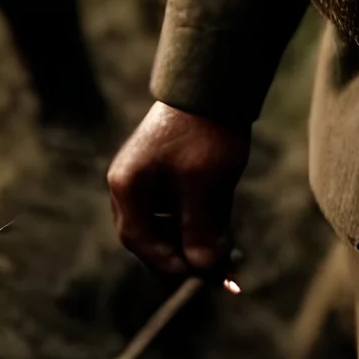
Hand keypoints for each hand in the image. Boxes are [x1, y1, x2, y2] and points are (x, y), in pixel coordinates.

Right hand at [108, 101, 249, 278]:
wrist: (216, 83)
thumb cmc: (207, 131)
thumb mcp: (206, 184)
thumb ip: (201, 229)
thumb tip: (203, 269)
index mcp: (127, 184)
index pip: (139, 240)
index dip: (169, 263)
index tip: (202, 275)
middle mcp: (130, 182)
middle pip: (150, 236)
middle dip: (185, 256)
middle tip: (222, 274)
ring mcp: (147, 176)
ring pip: (167, 224)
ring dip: (195, 241)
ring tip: (231, 253)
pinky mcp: (166, 171)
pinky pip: (177, 207)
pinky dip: (199, 221)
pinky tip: (226, 230)